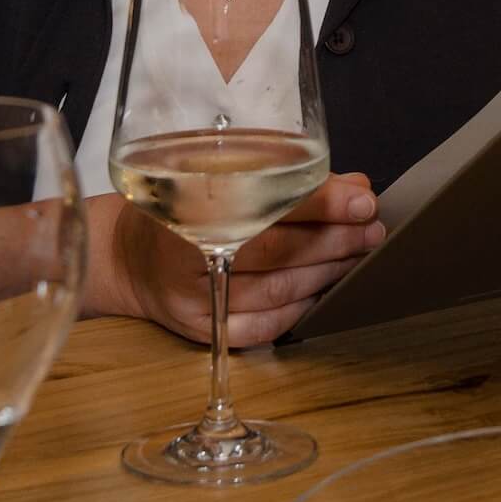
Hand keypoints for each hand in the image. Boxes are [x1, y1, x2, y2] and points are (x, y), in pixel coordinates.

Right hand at [89, 173, 384, 346]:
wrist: (126, 255)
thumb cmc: (183, 203)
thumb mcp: (223, 169)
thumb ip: (287, 173)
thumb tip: (355, 184)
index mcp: (192, 204)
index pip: (270, 205)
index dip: (323, 204)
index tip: (363, 199)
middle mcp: (190, 255)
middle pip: (280, 252)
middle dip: (337, 239)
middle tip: (374, 228)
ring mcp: (195, 300)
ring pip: (279, 291)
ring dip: (328, 273)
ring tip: (360, 254)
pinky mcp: (201, 332)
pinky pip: (263, 328)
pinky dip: (300, 309)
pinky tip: (324, 291)